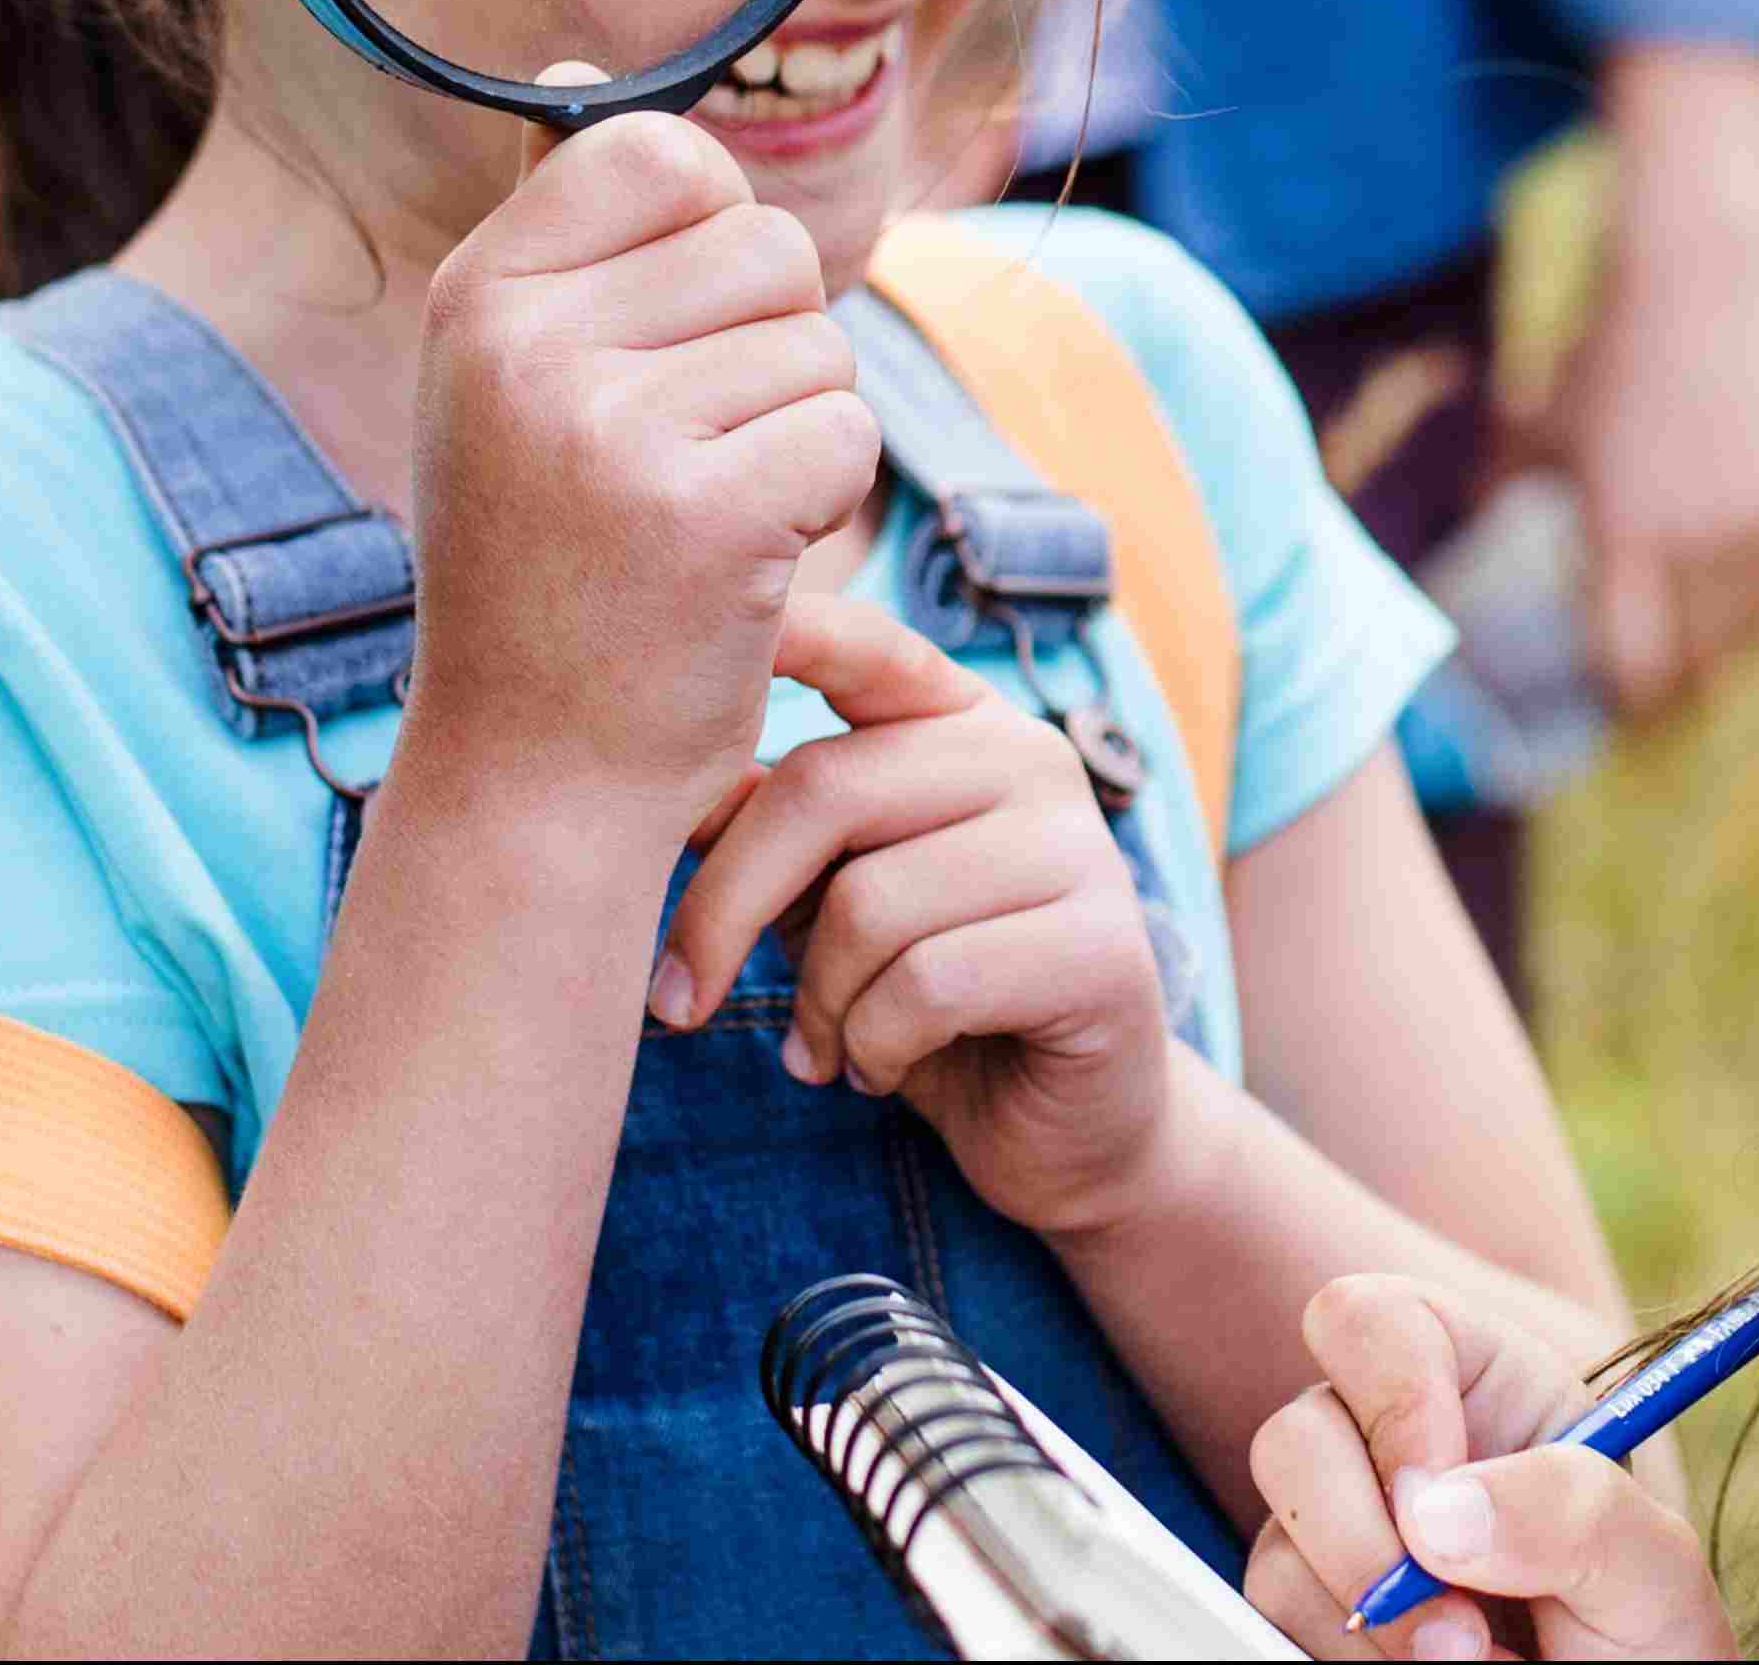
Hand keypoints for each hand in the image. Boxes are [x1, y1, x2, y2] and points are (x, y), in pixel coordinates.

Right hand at [403, 111, 880, 820]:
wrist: (534, 773)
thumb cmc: (544, 564)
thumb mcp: (511, 382)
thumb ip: (561, 233)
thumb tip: (587, 66)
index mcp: (479, 293)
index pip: (661, 151)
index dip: (712, 237)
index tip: (675, 339)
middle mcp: (525, 345)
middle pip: (768, 246)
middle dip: (772, 350)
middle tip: (691, 458)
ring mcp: (607, 428)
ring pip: (818, 345)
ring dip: (800, 434)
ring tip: (708, 516)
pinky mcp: (704, 513)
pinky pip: (844, 436)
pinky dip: (825, 505)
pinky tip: (744, 565)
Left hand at [660, 586, 1182, 1229]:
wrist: (1066, 1130)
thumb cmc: (930, 1001)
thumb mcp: (832, 900)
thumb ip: (770, 829)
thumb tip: (656, 775)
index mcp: (960, 724)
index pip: (867, 647)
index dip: (787, 628)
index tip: (692, 627)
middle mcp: (1030, 758)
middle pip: (825, 788)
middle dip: (723, 908)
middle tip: (678, 1001)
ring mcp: (1078, 847)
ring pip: (871, 905)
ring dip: (817, 1003)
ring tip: (824, 1047)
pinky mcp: (1102, 949)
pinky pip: (928, 986)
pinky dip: (874, 1046)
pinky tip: (881, 1070)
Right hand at [1239, 1273, 1727, 1660]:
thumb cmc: (1646, 1636)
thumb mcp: (1652, 1569)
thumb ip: (1573, 1511)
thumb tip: (1435, 1512)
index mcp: (1478, 1383)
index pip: (1372, 1320)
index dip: (1392, 1401)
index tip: (1440, 1509)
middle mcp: (1394, 1445)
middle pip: (1294, 1437)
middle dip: (1364, 1548)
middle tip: (1460, 1633)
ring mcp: (1346, 1530)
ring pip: (1280, 1549)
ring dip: (1371, 1629)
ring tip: (1475, 1664)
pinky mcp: (1319, 1610)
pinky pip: (1279, 1624)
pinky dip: (1349, 1664)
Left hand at [1529, 53, 1758, 718]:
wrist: (1694, 283)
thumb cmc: (1598, 357)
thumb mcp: (1531, 425)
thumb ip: (1497, 488)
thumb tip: (1463, 533)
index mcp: (1621, 530)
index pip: (1632, 659)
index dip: (1624, 703)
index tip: (1611, 713)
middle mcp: (1693, 537)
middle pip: (1696, 665)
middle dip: (1674, 703)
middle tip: (1654, 721)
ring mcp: (1752, 517)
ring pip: (1749, 637)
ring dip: (1724, 673)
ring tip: (1699, 687)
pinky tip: (1741, 636)